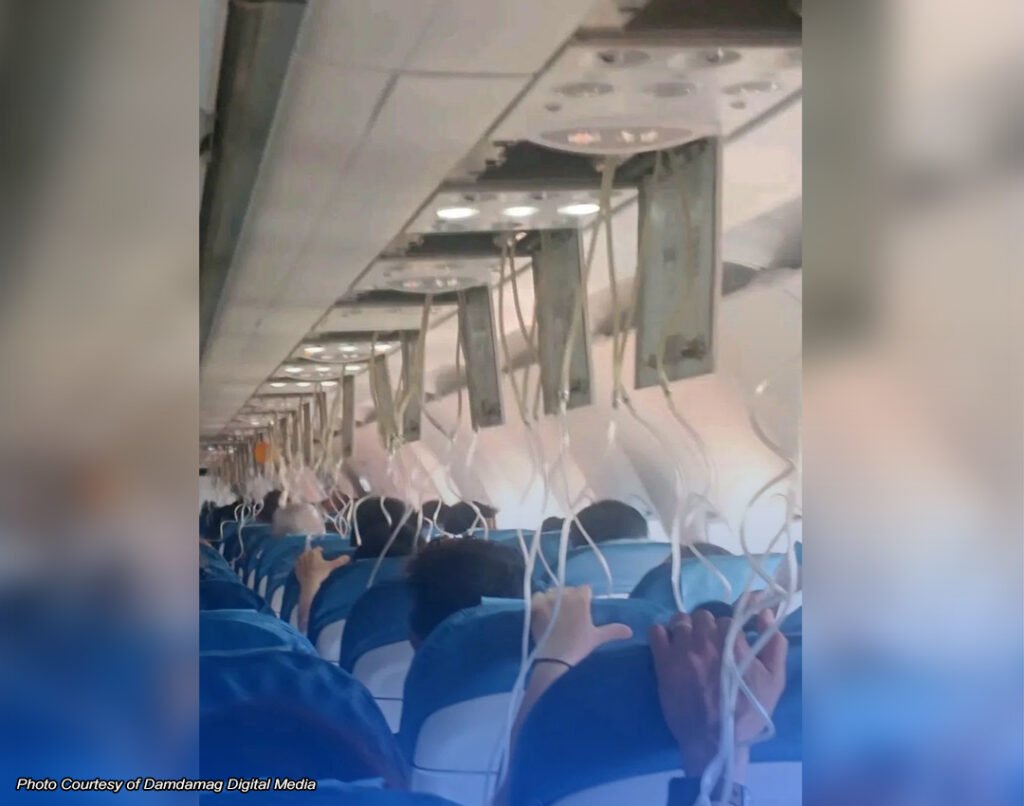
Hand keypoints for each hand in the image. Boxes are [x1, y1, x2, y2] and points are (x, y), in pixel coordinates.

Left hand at [294, 548, 349, 588]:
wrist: (309, 584)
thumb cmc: (320, 573)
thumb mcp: (330, 567)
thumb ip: (339, 561)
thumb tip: (348, 557)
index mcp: (313, 552)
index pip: (318, 549)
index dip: (322, 553)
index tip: (324, 559)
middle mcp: (305, 554)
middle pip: (311, 553)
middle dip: (314, 556)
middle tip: (319, 564)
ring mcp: (299, 560)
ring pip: (305, 558)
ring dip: (308, 560)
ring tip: (312, 567)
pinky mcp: (295, 567)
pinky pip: (300, 564)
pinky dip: (303, 566)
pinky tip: (306, 571)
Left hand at [530, 585, 632, 666]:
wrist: (555, 658)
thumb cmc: (578, 646)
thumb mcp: (597, 637)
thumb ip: (613, 630)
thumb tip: (630, 630)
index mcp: (581, 599)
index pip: (584, 589)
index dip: (584, 597)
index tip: (583, 607)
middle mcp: (565, 594)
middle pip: (568, 589)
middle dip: (569, 597)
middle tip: (569, 612)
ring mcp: (549, 599)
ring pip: (552, 592)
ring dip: (554, 598)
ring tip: (555, 612)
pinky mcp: (535, 605)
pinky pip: (537, 596)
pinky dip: (539, 601)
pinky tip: (542, 612)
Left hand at [649, 609, 787, 776]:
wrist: (715, 741)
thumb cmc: (748, 713)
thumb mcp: (775, 680)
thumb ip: (774, 643)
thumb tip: (766, 614)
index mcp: (733, 644)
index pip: (729, 618)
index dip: (728, 629)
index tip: (727, 641)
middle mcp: (707, 642)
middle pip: (703, 616)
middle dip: (706, 627)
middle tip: (707, 644)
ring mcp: (683, 651)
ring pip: (680, 620)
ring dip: (685, 628)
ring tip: (687, 644)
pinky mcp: (663, 662)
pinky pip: (656, 632)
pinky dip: (662, 634)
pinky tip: (668, 646)